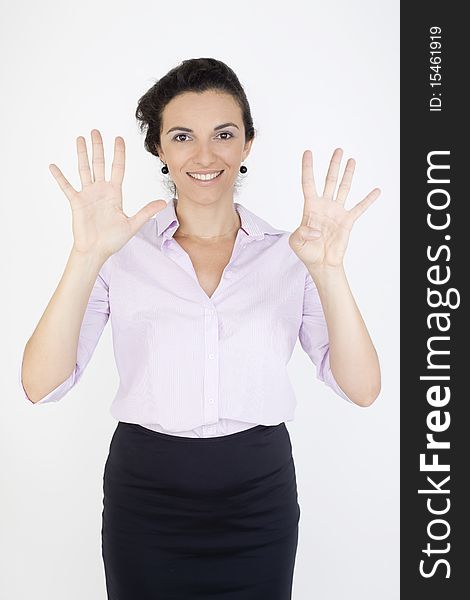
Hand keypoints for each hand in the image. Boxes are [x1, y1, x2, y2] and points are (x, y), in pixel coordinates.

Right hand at [49, 129, 166, 259]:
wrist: (97, 251)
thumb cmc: (113, 240)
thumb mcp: (133, 224)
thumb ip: (146, 211)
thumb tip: (163, 203)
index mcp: (114, 193)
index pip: (117, 168)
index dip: (118, 153)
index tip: (118, 138)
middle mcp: (101, 190)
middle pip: (100, 164)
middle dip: (98, 147)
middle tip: (96, 131)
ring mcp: (88, 195)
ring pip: (84, 169)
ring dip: (82, 154)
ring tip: (80, 138)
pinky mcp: (76, 202)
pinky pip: (67, 187)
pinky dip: (59, 177)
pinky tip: (53, 166)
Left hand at [288, 148, 380, 269]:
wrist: (321, 264)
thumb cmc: (307, 252)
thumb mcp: (296, 242)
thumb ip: (300, 233)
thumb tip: (315, 230)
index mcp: (310, 208)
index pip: (308, 183)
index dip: (308, 168)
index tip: (308, 152)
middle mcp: (324, 206)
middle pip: (329, 181)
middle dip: (333, 165)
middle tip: (338, 150)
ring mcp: (337, 212)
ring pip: (343, 188)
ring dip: (348, 174)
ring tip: (351, 160)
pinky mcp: (347, 221)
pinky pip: (360, 208)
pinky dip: (368, 200)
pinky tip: (376, 190)